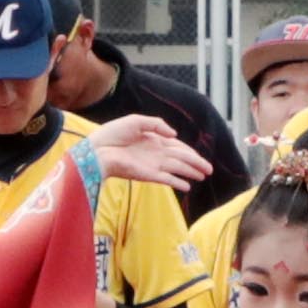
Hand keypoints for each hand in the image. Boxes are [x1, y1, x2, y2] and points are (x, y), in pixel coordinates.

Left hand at [85, 117, 212, 196]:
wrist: (97, 150)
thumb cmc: (113, 134)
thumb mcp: (136, 121)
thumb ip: (157, 124)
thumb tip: (174, 135)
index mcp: (154, 141)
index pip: (177, 148)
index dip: (190, 153)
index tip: (202, 159)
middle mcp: (156, 154)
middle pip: (181, 159)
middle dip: (196, 164)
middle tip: (209, 170)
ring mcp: (152, 165)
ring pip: (177, 169)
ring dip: (191, 172)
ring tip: (203, 176)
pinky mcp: (147, 175)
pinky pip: (166, 179)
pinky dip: (177, 182)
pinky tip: (187, 187)